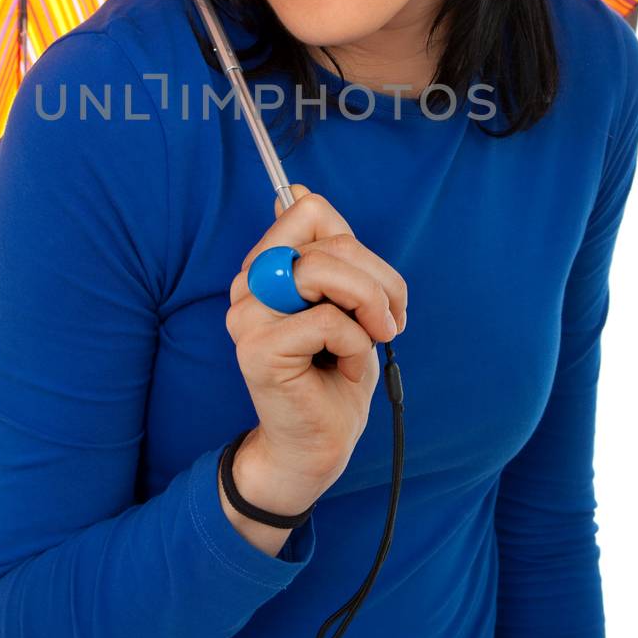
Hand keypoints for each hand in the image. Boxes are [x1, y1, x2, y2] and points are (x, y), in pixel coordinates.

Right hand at [225, 184, 407, 485]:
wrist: (317, 447)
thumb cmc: (334, 374)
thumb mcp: (344, 301)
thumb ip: (326, 251)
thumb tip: (295, 190)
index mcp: (265, 266)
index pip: (308, 209)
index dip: (355, 243)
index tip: (376, 287)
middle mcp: (247, 285)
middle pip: (325, 238)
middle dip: (377, 278)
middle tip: (391, 320)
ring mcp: (246, 317)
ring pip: (321, 271)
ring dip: (369, 305)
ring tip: (377, 337)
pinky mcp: (257, 349)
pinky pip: (327, 321)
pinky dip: (355, 344)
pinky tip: (347, 368)